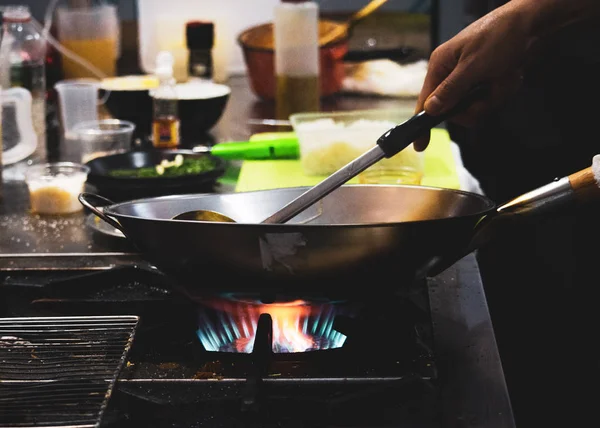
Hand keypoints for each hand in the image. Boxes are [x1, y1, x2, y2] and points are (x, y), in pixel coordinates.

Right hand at [413, 2, 535, 150]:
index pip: (426, 101)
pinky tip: (510, 76)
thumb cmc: (499, 36)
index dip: (422, 123)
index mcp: (441, 65)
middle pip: (455, 110)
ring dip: (494, 97)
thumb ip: (451, 90)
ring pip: (476, 107)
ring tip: (505, 78)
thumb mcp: (474, 65)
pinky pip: (490, 100)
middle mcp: (452, 74)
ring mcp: (470, 79)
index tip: (420, 145)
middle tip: (489, 91)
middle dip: (476, 105)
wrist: (532, 24)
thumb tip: (430, 109)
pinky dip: (503, 91)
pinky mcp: (486, 82)